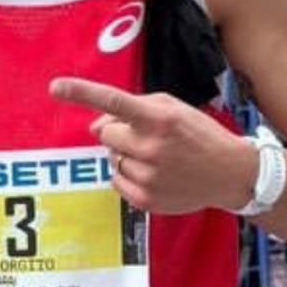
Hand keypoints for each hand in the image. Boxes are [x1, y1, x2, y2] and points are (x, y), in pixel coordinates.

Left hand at [50, 77, 254, 215]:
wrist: (231, 173)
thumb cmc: (198, 133)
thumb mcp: (172, 108)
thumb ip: (132, 109)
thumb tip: (94, 126)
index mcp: (159, 119)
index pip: (114, 101)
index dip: (81, 92)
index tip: (55, 86)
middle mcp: (152, 147)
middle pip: (105, 134)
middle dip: (119, 132)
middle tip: (145, 136)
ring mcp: (148, 177)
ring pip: (111, 158)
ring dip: (125, 155)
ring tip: (157, 157)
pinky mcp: (146, 200)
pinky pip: (116, 181)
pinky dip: (127, 175)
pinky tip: (154, 173)